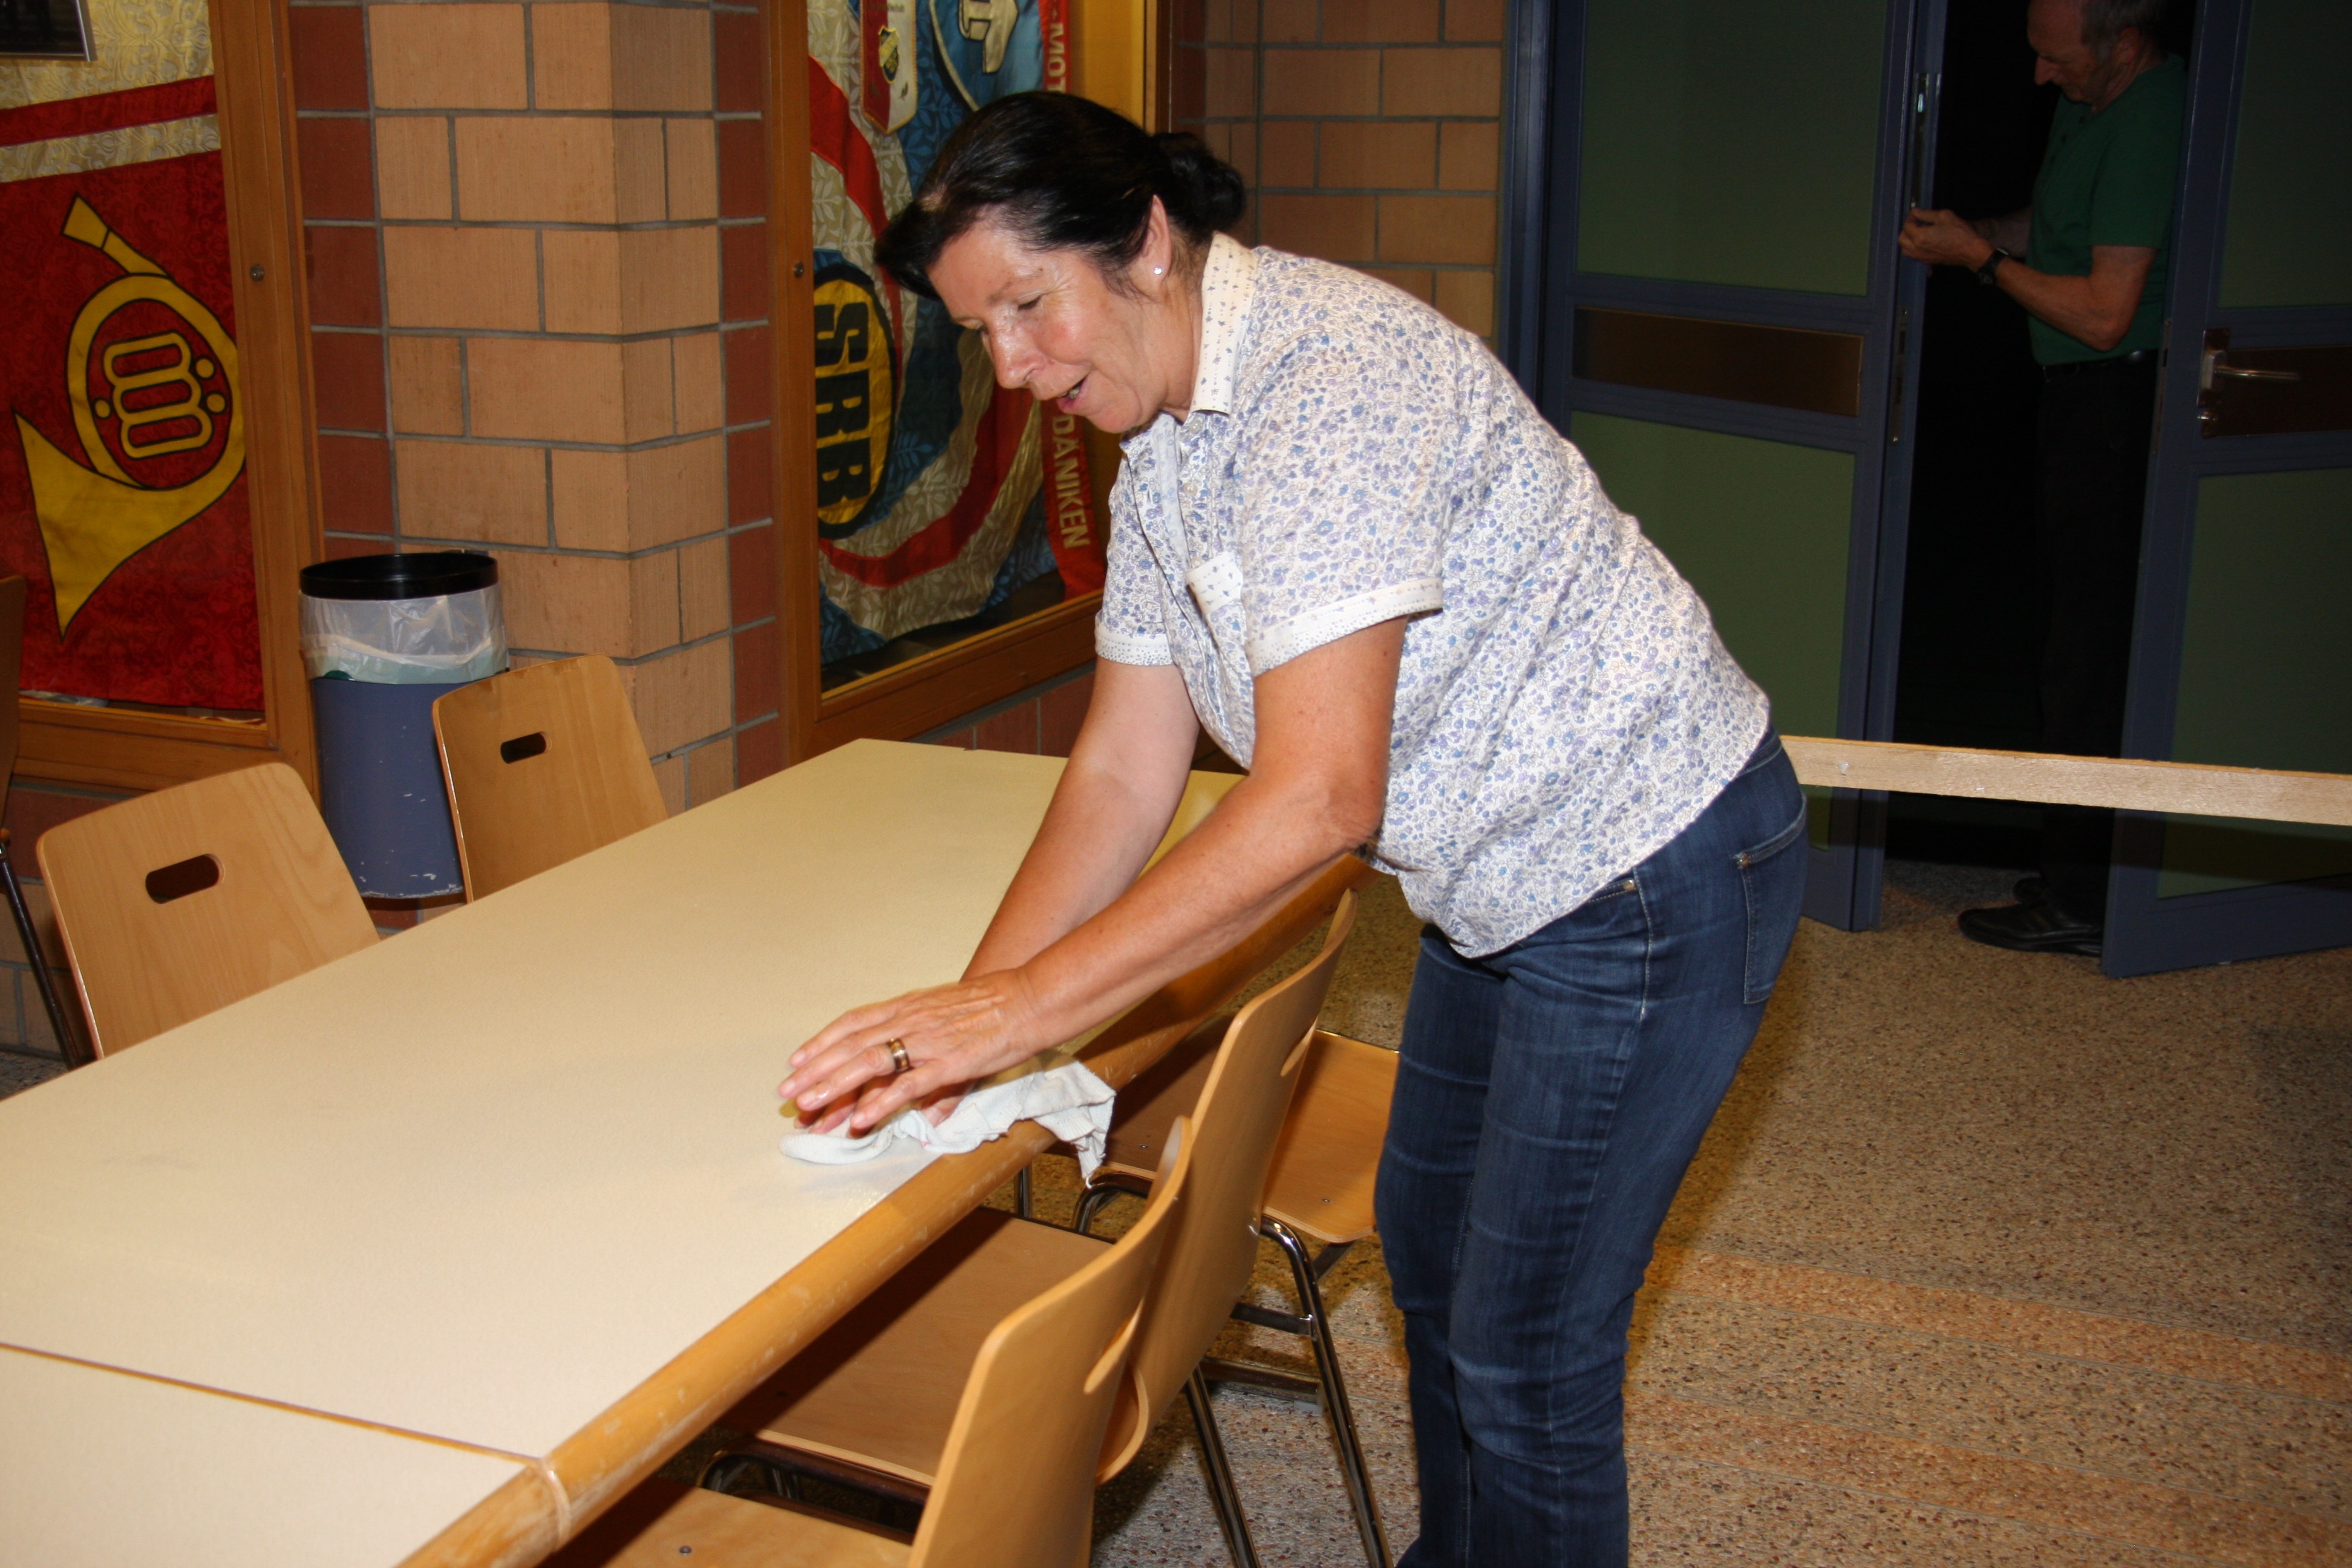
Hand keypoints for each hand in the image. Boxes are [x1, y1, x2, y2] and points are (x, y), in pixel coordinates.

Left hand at [778, 970, 1044, 1135]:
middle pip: (851, 1044)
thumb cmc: (997, 1004)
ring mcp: (927, 1042)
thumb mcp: (952, 1014)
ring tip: (808, 1105)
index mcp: (910, 1006)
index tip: (797, 1059)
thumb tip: (920, 1075)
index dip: (822, 1041)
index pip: (854, 1022)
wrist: (1031, 998)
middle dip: (815, 1069)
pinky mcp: (948, 1063)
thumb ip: (929, 1042)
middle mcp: (911, 1020)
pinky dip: (880, 1104)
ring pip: (868, 1063)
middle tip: (788, 1093)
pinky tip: (859, 1120)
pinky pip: (906, 1086)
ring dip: (834, 1085)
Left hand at [1899, 208, 1994, 269]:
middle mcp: (1917, 249)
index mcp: (1920, 237)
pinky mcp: (1928, 262)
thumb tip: (1915, 212)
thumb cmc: (1960, 232)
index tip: (1916, 213)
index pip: (1907, 225)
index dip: (1911, 217)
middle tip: (1917, 222)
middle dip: (1906, 229)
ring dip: (1908, 240)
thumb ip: (1926, 214)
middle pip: (1902, 239)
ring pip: (1906, 249)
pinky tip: (1923, 242)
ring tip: (1919, 232)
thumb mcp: (1944, 216)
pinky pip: (1914, 255)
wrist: (1970, 250)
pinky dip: (1914, 248)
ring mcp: (1922, 257)